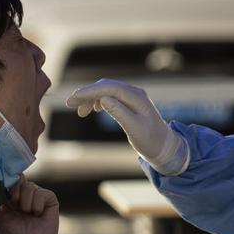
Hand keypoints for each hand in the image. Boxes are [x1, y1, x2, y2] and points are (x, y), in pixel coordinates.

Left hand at [0, 176, 58, 233]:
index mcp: (11, 194)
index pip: (9, 177)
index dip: (6, 179)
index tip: (1, 185)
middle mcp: (25, 192)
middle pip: (19, 179)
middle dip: (14, 193)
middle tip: (14, 206)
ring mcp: (38, 194)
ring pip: (29, 186)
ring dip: (25, 203)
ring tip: (27, 214)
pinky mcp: (50, 199)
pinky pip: (42, 193)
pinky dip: (37, 206)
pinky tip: (37, 215)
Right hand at [65, 78, 188, 174]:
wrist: (164, 146)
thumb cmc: (150, 140)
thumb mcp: (134, 129)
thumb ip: (119, 113)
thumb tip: (103, 100)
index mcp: (137, 98)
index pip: (109, 88)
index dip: (90, 91)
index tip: (74, 98)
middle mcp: (134, 93)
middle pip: (106, 87)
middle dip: (87, 93)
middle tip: (70, 104)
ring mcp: (132, 96)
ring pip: (106, 91)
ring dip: (91, 98)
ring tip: (80, 112)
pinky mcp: (129, 102)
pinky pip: (110, 96)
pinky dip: (98, 100)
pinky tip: (93, 109)